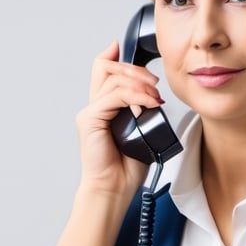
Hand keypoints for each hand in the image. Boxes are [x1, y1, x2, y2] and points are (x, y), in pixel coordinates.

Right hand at [75, 41, 164, 197]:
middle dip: (136, 71)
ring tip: (155, 97)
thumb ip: (142, 111)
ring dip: (139, 84)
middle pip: (109, 68)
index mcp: (104, 108)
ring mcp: (90, 112)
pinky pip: (114, 96)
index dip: (116, 57)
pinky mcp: (90, 120)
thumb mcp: (141, 131)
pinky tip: (148, 104)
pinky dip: (135, 97)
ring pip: (113, 79)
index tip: (139, 58)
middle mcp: (94, 107)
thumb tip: (154, 96)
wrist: (114, 188)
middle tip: (155, 85)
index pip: (104, 70)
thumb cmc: (127, 166)